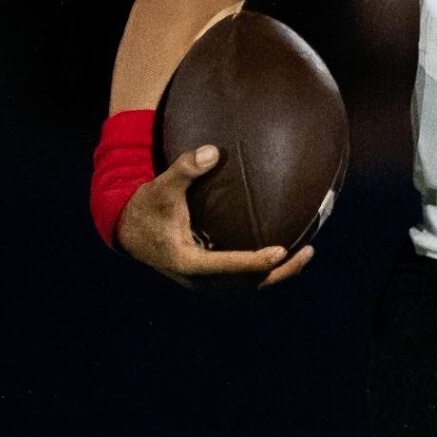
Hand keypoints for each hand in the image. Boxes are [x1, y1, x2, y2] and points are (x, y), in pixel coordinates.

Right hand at [115, 144, 316, 290]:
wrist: (129, 230)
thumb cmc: (147, 206)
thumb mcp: (161, 186)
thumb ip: (185, 169)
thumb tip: (212, 151)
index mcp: (187, 261)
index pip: (228, 266)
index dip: (255, 262)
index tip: (281, 250)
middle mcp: (198, 279)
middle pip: (246, 284)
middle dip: (279, 271)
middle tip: (308, 251)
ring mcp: (203, 281)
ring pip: (246, 285)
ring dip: (276, 273)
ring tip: (305, 253)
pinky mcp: (208, 276)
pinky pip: (241, 279)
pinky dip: (263, 270)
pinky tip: (283, 252)